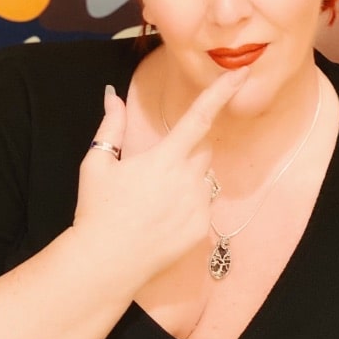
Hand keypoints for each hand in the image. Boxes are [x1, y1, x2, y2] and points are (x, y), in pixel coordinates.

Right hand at [73, 69, 247, 281]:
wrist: (106, 263)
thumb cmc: (97, 210)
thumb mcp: (98, 164)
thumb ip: (112, 126)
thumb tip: (113, 96)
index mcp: (164, 159)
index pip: (199, 118)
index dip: (221, 93)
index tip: (241, 75)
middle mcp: (187, 179)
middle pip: (202, 151)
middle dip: (186, 153)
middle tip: (156, 173)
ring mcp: (198, 206)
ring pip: (204, 179)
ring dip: (189, 181)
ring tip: (156, 202)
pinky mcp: (202, 228)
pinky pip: (204, 206)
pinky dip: (190, 206)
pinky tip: (163, 221)